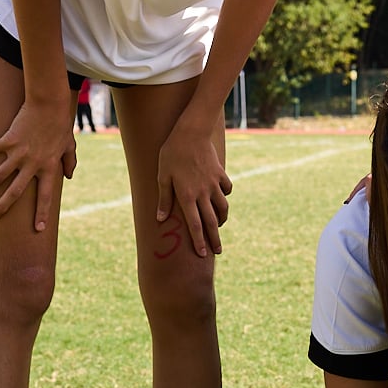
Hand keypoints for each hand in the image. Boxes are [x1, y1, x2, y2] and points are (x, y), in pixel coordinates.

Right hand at [0, 96, 76, 232]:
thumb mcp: (69, 145)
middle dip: (3, 206)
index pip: (46, 196)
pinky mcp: (9, 140)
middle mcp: (33, 163)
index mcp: (49, 167)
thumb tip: (69, 177)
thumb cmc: (60, 124)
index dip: (42, 213)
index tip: (38, 229)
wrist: (49, 103)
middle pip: (16, 191)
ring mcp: (20, 152)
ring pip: (0, 175)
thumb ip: (69, 161)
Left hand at [153, 108, 232, 255]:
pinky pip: (226, 190)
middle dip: (215, 239)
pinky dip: (225, 196)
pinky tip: (221, 197)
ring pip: (223, 207)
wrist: (191, 132)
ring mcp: (213, 184)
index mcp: (187, 196)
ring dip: (222, 219)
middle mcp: (203, 193)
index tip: (202, 254)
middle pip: (212, 222)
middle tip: (218, 251)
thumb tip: (160, 219)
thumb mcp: (162, 176)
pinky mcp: (220, 174)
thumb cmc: (171, 154)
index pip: (195, 225)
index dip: (199, 242)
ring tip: (219, 226)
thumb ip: (164, 199)